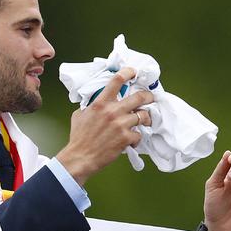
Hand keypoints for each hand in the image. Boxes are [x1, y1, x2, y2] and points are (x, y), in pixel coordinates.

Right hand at [54, 67, 153, 184]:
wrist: (80, 158)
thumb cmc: (79, 137)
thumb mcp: (80, 115)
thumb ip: (92, 105)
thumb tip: (97, 98)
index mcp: (101, 103)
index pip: (117, 81)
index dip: (128, 73)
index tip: (134, 72)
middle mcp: (112, 111)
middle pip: (139, 97)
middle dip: (148, 96)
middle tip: (150, 98)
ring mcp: (120, 125)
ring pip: (143, 116)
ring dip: (146, 119)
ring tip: (145, 121)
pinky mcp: (125, 138)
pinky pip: (139, 134)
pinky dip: (137, 138)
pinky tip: (132, 141)